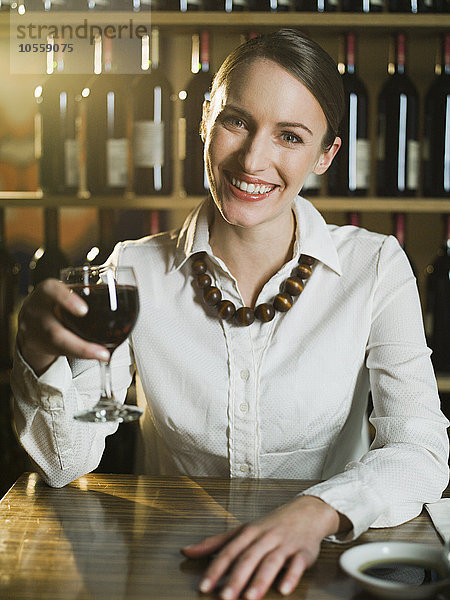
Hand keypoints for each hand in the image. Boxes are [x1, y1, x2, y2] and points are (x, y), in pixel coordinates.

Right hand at [17, 278, 109, 375]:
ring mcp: (35, 332)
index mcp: (46, 291)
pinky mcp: (39, 346)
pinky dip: (80, 355)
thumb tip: (116, 283)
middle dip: (79, 345)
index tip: (84, 311)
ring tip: (103, 356)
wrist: (29, 318)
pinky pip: (60, 353)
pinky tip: (95, 356)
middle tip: (103, 352)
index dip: (67, 300)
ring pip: (58, 347)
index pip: (52, 291)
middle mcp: (37, 313)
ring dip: (84, 353)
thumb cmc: (53, 301)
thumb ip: (84, 290)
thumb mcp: (63, 290)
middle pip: (54, 332)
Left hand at [181, 495, 347, 599]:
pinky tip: (284, 590)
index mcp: (249, 532)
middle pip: (248, 558)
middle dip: (236, 578)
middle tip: (224, 598)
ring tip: (250, 598)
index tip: (203, 587)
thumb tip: (186, 552)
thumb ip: (215, 543)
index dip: (215, 569)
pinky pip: (297, 564)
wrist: (307, 512)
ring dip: (260, 580)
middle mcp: (265, 537)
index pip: (229, 551)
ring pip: (271, 562)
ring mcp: (285, 544)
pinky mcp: (303, 552)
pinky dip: (291, 576)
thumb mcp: (243, 530)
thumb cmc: (271, 524)